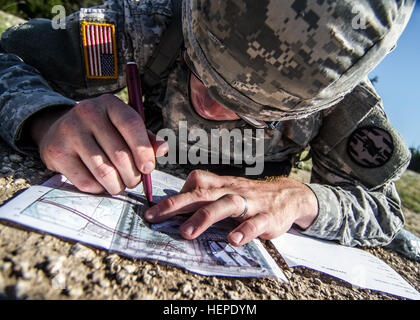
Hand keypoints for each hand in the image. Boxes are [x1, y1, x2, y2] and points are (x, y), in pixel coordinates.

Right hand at [29, 94, 167, 194]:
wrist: (59, 131)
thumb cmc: (103, 132)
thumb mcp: (124, 128)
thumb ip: (147, 139)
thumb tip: (163, 148)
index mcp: (109, 103)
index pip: (131, 125)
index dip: (143, 150)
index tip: (148, 168)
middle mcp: (87, 112)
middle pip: (120, 154)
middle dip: (133, 175)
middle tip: (134, 180)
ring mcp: (69, 131)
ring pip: (104, 171)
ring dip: (117, 185)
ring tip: (120, 184)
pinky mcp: (56, 151)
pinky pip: (86, 182)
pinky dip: (99, 189)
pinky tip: (101, 184)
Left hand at [144, 170, 317, 245]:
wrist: (288, 195)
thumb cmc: (250, 196)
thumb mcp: (228, 191)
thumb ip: (206, 196)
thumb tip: (177, 204)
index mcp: (222, 184)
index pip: (196, 181)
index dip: (175, 194)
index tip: (154, 210)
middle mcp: (233, 190)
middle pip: (203, 193)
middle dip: (176, 204)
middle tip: (155, 217)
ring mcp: (251, 203)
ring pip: (226, 205)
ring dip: (205, 217)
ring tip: (187, 232)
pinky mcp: (268, 217)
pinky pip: (256, 223)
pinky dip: (244, 230)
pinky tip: (234, 240)